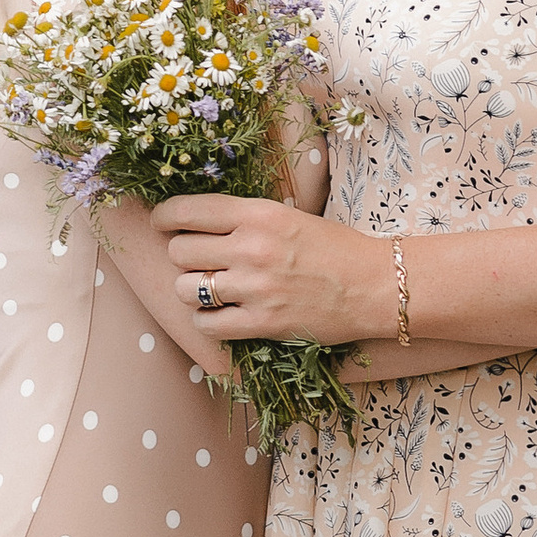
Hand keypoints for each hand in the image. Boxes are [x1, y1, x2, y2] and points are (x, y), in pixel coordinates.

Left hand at [154, 190, 382, 346]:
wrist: (374, 285)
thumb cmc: (333, 247)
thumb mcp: (286, 216)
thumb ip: (243, 219)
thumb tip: (196, 222)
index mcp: (257, 214)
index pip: (188, 211)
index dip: (165, 217)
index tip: (162, 223)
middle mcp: (251, 248)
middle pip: (179, 251)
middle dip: (181, 256)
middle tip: (194, 261)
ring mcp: (256, 288)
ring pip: (186, 289)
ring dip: (190, 290)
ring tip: (206, 289)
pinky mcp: (263, 323)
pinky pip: (207, 325)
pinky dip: (206, 322)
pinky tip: (220, 315)